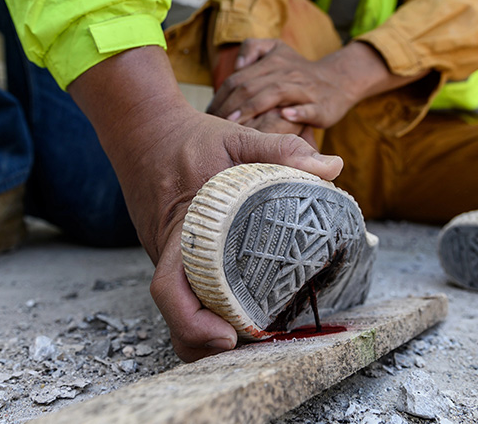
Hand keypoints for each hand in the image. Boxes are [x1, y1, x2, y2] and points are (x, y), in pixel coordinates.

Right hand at [69, 46, 342, 360]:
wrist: (143, 130)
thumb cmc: (190, 137)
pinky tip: (236, 309)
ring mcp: (165, 254)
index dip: (194, 322)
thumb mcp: (236, 137)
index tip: (229, 336)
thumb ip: (281, 149)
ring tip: (253, 335)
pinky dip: (204, 307)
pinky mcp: (169, 252)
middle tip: (257, 345)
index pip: (170, 288)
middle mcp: (167, 249)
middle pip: (175, 314)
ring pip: (180, 306)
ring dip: (207, 328)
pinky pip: (182, 289)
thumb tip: (333, 167)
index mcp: (182, 227)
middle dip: (207, 342)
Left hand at [208, 39, 373, 129]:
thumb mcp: (276, 49)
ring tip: (235, 123)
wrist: (338, 80)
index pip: (239, 78)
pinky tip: (286, 117)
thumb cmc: (299, 70)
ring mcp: (304, 89)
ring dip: (253, 108)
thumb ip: (253, 48)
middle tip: (213, 123)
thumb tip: (237, 64)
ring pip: (275, 94)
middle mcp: (287, 73)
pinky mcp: (321, 106)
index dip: (221, 95)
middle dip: (230, 105)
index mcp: (273, 61)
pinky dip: (298, 112)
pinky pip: (309, 108)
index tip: (208, 113)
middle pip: (252, 86)